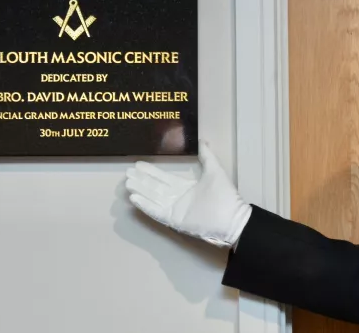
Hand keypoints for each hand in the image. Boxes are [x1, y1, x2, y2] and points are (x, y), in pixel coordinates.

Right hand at [124, 141, 251, 246]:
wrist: (231, 218)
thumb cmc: (224, 195)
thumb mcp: (215, 171)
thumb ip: (207, 156)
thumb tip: (202, 140)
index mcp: (185, 187)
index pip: (163, 178)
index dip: (151, 171)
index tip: (138, 164)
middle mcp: (177, 198)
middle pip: (155, 187)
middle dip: (141, 180)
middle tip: (127, 173)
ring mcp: (174, 209)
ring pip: (153, 198)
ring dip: (141, 191)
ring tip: (127, 184)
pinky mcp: (174, 220)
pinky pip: (156, 212)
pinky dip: (146, 205)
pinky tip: (134, 198)